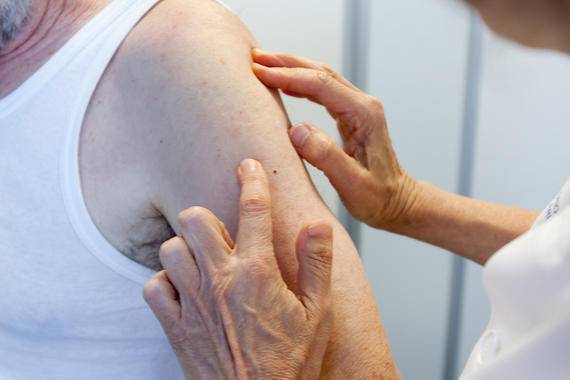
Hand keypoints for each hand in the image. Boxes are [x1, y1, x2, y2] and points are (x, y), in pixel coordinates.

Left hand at [143, 159, 332, 379]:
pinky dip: (166, 281)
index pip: (253, 209)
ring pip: (171, 248)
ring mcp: (194, 303)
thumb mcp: (319, 313)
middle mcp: (220, 280)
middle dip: (208, 216)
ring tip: (206, 260)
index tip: (248, 166)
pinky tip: (186, 288)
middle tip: (225, 232)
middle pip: (195, 218)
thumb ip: (317, 263)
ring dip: (187, 248)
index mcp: (257, 272)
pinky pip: (154, 286)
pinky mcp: (176, 326)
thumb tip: (316, 224)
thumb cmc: (292, 364)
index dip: (252, 180)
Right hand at [252, 49, 418, 229]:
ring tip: (264, 63)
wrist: (397, 202)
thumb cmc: (377, 197)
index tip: (260, 72)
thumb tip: (297, 130)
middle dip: (286, 63)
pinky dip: (301, 83)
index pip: (321, 85)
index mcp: (363, 114)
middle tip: (255, 57)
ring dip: (292, 69)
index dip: (288, 76)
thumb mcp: (352, 184)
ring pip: (322, 78)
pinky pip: (323, 91)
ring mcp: (358, 108)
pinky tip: (285, 84)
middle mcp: (363, 105)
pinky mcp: (351, 116)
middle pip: (320, 73)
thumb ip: (326, 157)